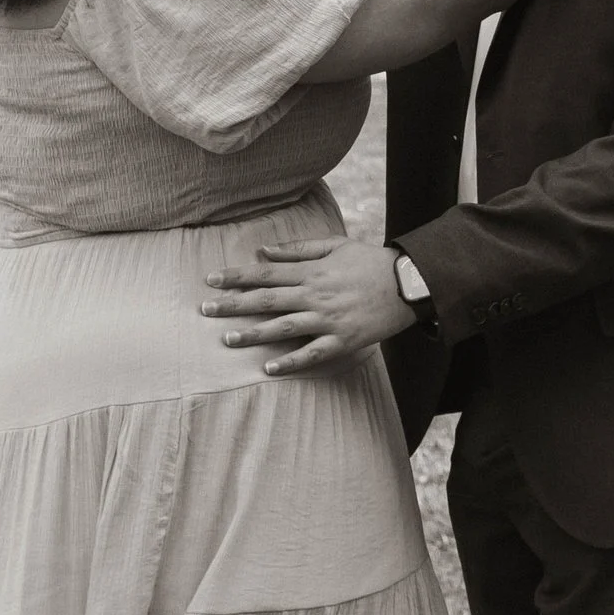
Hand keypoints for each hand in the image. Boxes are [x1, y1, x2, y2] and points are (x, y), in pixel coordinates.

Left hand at [201, 237, 410, 373]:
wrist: (408, 283)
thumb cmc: (370, 262)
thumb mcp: (334, 245)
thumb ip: (297, 249)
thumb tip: (263, 251)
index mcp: (311, 272)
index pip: (265, 274)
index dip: (236, 277)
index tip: (211, 280)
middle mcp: (315, 295)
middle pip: (266, 300)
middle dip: (233, 305)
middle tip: (205, 309)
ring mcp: (328, 319)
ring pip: (283, 327)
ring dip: (254, 334)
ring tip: (227, 339)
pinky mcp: (343, 340)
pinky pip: (313, 354)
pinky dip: (291, 362)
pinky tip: (269, 369)